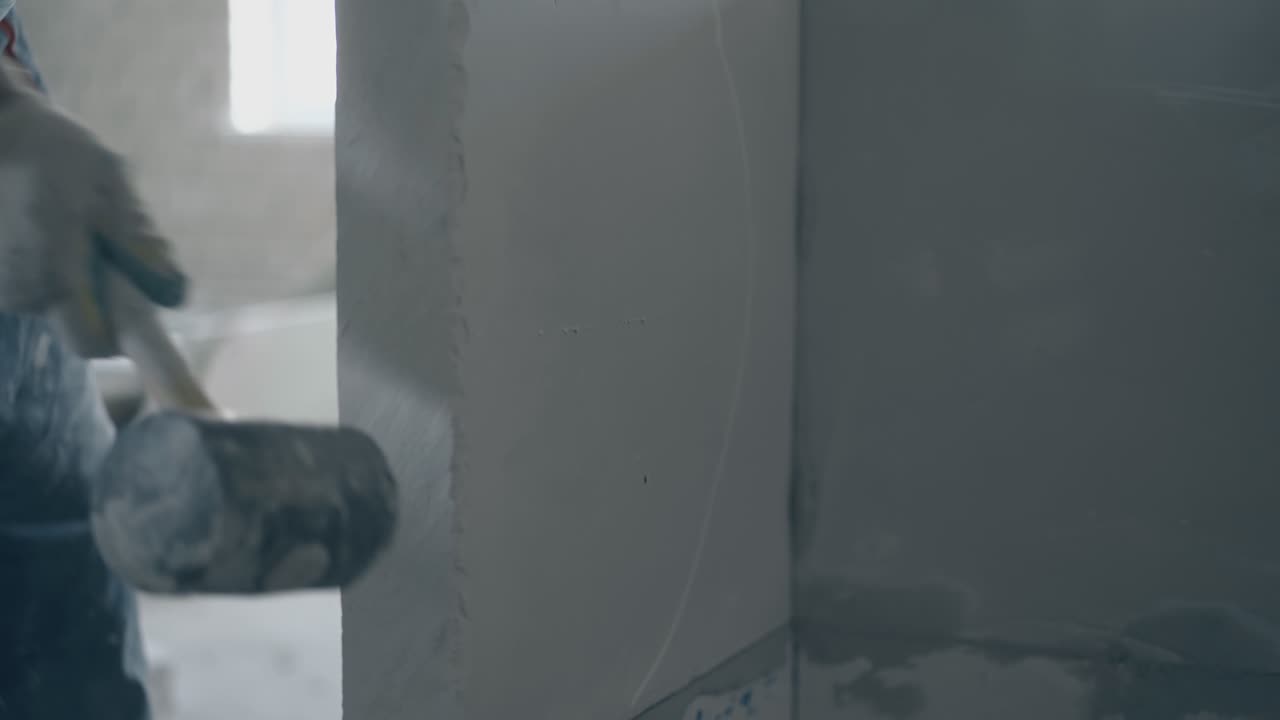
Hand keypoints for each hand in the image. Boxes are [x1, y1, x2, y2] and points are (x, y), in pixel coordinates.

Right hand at [0, 56, 186, 357]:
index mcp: (54, 277)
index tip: (146, 324)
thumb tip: (174, 294)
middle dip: (104, 297)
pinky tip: (52, 226)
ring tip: (75, 225)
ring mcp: (0, 286)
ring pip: (59, 305)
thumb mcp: (111, 189)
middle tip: (109, 247)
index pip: (95, 343)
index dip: (124, 339)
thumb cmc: (56, 154)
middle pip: (81, 324)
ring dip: (78, 278)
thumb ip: (139, 245)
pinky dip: (53, 266)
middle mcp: (19, 293)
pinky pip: (37, 287)